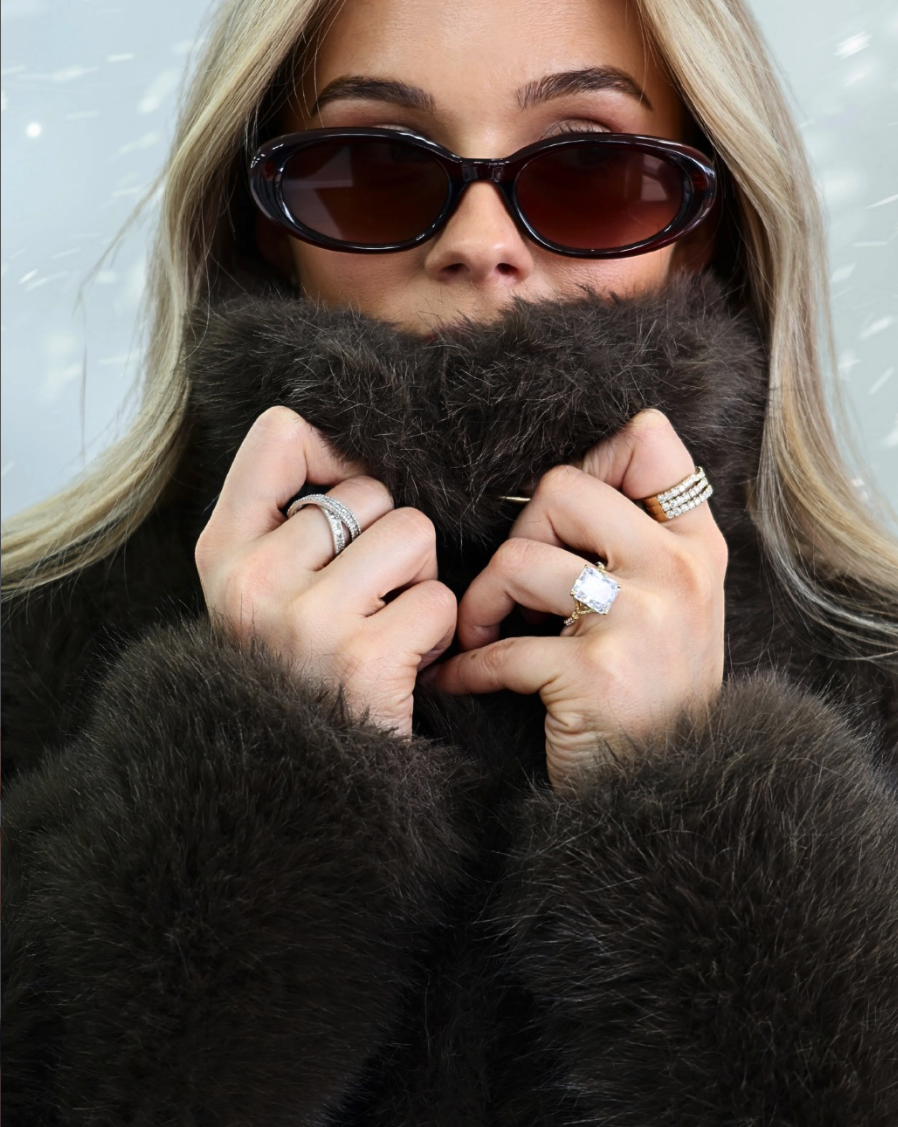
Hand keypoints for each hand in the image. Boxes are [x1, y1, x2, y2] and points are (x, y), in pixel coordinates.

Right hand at [196, 407, 456, 736]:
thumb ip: (289, 520)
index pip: (281, 435)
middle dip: (388, 542)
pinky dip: (436, 632)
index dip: (334, 456)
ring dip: (418, 583)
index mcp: (222, 552)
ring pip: (414, 534)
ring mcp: (307, 619)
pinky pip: (439, 598)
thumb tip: (353, 449)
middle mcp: (254, 580)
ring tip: (385, 627)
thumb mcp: (260, 591)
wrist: (307, 783)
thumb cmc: (298, 672)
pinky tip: (402, 664)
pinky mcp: (365, 658)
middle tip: (366, 599)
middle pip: (369, 491)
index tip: (347, 509)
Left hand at [431, 410, 726, 788]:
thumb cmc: (655, 698)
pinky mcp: (597, 674)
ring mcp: (641, 620)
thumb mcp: (678, 610)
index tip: (559, 512)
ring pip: (519, 559)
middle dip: (518, 533)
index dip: (591, 456)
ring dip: (481, 603)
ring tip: (482, 634)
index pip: (650, 440)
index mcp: (697, 548)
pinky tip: (462, 679)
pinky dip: (466, 668)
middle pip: (562, 487)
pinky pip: (500, 647)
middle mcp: (677, 572)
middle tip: (513, 587)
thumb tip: (560, 484)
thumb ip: (641, 545)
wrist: (667, 796)